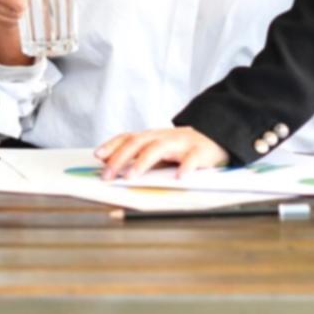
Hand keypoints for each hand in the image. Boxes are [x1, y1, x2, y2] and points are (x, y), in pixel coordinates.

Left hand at [95, 127, 228, 180]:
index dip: (112, 146)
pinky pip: (191, 159)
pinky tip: (179, 177)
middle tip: (107, 175)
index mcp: (152, 136)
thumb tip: (109, 161)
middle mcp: (163, 137)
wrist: (216, 136)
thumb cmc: (181, 146)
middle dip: (119, 158)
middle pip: (137, 143)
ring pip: (158, 148)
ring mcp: (180, 143)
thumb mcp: (157, 148)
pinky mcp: (199, 151)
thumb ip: (137, 154)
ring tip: (131, 176)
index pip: (128, 137)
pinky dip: (185, 167)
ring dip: (142, 162)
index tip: (97, 156)